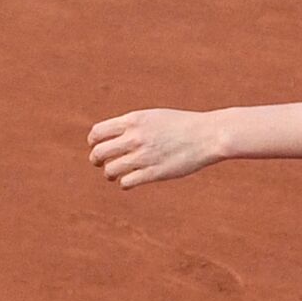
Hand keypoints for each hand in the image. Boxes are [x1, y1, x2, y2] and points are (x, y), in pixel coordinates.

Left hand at [87, 108, 223, 189]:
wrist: (208, 135)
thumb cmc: (182, 125)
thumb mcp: (154, 117)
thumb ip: (133, 125)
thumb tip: (112, 136)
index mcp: (134, 120)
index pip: (98, 133)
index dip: (93, 142)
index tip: (98, 147)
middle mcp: (136, 137)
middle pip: (99, 153)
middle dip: (97, 160)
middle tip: (101, 164)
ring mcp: (144, 156)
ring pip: (110, 170)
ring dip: (109, 174)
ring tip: (115, 175)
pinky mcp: (154, 173)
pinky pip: (126, 182)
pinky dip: (124, 183)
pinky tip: (130, 181)